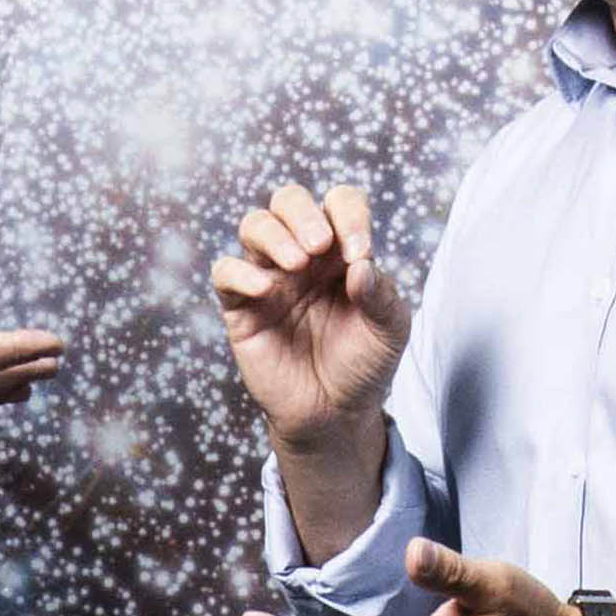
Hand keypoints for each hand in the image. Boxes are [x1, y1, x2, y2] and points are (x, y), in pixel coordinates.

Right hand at [210, 180, 407, 444]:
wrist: (335, 415)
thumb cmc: (364, 365)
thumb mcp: (389, 330)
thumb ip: (380, 294)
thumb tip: (358, 263)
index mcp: (341, 250)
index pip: (339, 203)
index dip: (349, 214)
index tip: (360, 251)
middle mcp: (302, 255)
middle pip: (288, 200)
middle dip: (302, 213)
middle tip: (319, 246)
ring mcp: (269, 277)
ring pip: (254, 225)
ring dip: (274, 235)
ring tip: (297, 264)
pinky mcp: (241, 307)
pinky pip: (226, 272)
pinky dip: (240, 272)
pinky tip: (265, 289)